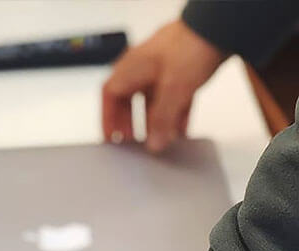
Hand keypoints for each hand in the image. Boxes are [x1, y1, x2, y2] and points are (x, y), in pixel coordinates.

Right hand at [102, 19, 225, 151]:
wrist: (221, 26)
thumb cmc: (191, 44)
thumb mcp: (173, 89)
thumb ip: (162, 120)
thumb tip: (154, 145)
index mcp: (132, 68)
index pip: (110, 94)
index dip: (108, 118)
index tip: (111, 138)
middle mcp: (143, 69)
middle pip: (129, 101)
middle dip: (132, 124)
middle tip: (134, 143)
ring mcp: (162, 70)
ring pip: (152, 102)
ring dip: (157, 123)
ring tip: (162, 140)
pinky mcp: (181, 72)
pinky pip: (172, 99)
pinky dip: (175, 115)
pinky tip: (181, 130)